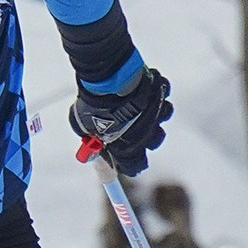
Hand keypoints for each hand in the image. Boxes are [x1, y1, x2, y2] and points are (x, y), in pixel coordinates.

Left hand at [70, 63, 171, 178]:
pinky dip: (157, 90)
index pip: (135, 165)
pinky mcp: (159, 91)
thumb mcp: (84, 126)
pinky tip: (146, 88)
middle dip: (146, 136)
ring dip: (154, 112)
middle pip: (155, 141)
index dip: (130, 164)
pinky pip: (163, 92)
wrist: (109, 81)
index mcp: (129, 146)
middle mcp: (147, 132)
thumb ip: (89, 134)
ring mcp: (156, 112)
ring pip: (163, 115)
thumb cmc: (96, 106)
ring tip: (142, 106)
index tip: (125, 161)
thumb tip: (88, 137)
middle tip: (134, 129)